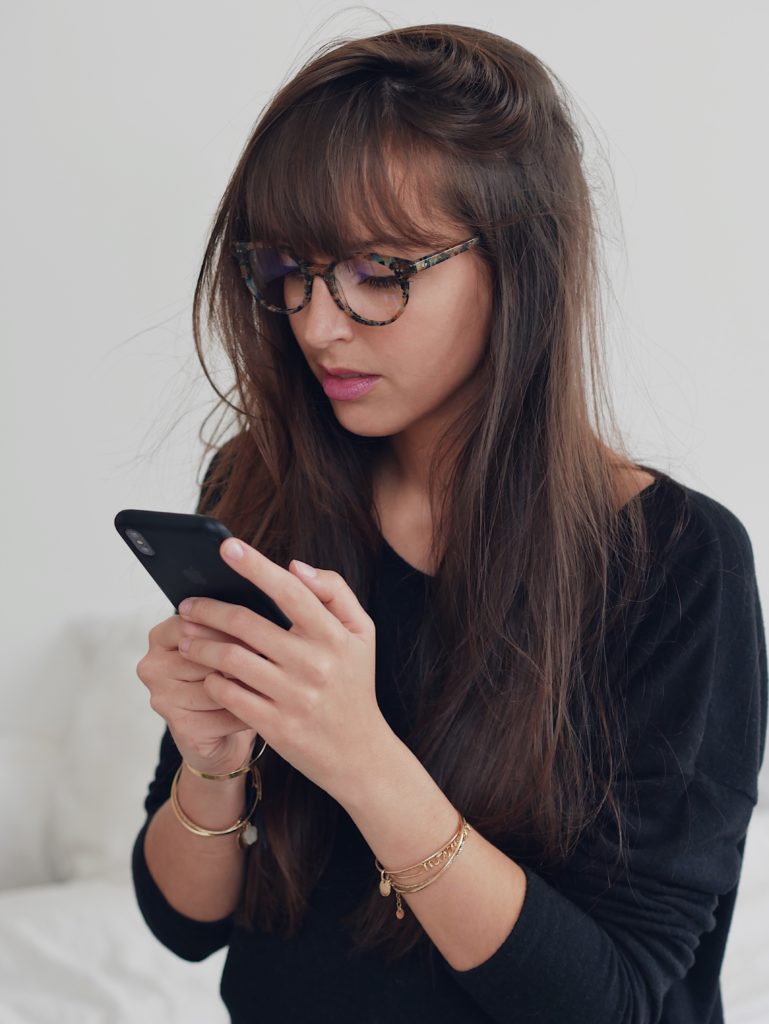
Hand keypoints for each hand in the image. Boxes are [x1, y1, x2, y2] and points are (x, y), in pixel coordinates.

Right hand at [136, 612, 258, 775]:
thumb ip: (226, 629)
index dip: (226, 626)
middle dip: (240, 656)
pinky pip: (223, 713)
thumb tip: (257, 620)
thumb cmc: (224, 680)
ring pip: (214, 685)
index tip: (256, 628)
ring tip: (269, 681)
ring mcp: (163, 699)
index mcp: (159, 638)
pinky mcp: (181, 727)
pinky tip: (262, 707)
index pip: (189, 623)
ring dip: (247, 684)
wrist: (220, 734)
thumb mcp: (221, 646)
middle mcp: (153, 667)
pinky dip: (248, 711)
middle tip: (270, 657)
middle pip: (202, 654)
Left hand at [175, 538, 389, 802]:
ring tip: (185, 639)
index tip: (226, 547)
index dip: (256, 566)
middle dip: (208, 610)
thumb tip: (294, 566)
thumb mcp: (361, 633)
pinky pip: (229, 694)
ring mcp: (293, 696)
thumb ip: (334, 592)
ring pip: (230, 659)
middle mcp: (314, 663)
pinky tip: (206, 674)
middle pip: (245, 624)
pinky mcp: (276, 725)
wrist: (360, 754)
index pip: (289, 590)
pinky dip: (211, 680)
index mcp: (334, 634)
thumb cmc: (354, 684)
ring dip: (199, 646)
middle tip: (186, 604)